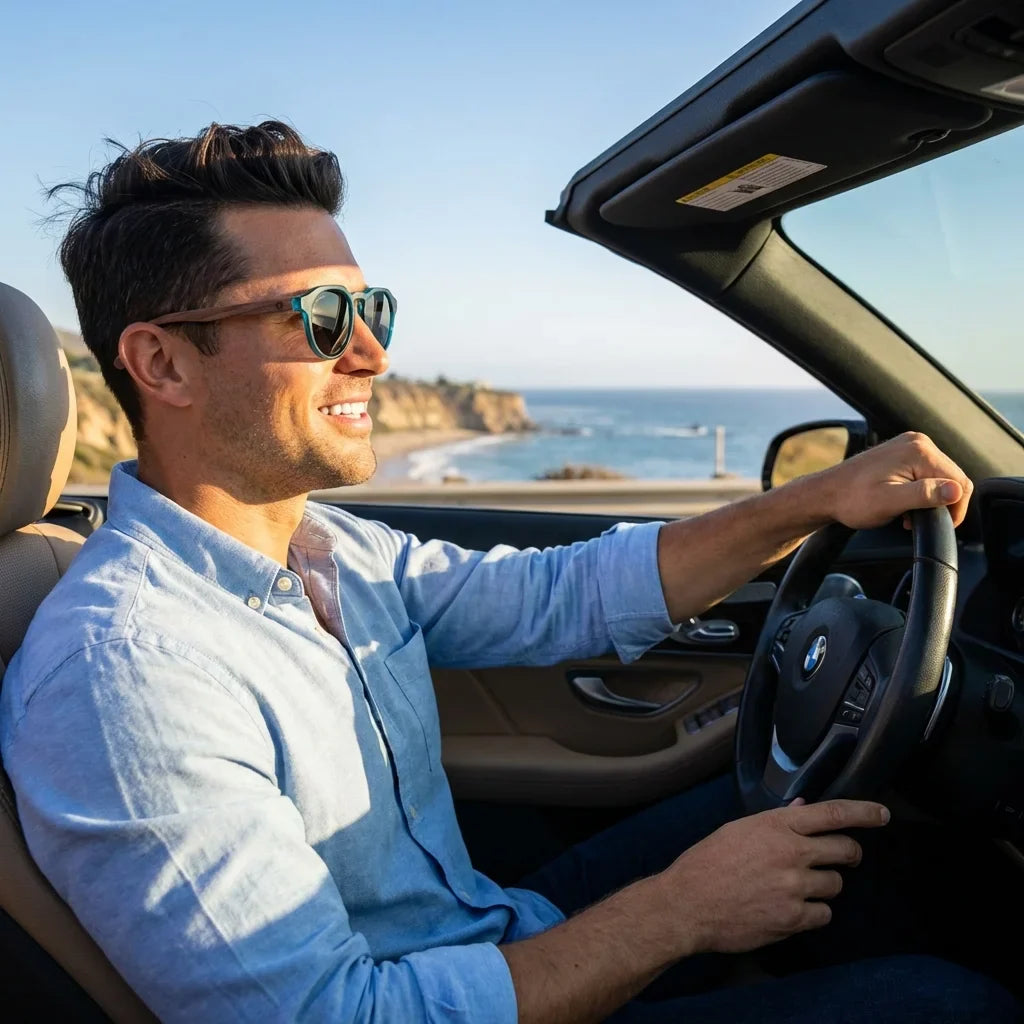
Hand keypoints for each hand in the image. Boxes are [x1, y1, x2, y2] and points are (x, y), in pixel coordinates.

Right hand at [659, 798, 889, 955]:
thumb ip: (776, 821)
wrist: (688, 903)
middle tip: (842, 858)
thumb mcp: (739, 830)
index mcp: (776, 825)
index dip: (864, 813)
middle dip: (849, 854)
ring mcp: (795, 886)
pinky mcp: (793, 917)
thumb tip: (804, 809)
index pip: (833, 814)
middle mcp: (791, 852)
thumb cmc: (708, 862)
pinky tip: (790, 908)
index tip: (882, 814)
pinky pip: (824, 914)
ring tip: (795, 887)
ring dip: (822, 885)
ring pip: (835, 884)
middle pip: (845, 849)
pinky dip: (813, 912)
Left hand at [816, 431, 972, 530]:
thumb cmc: (852, 500)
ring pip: (940, 478)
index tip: (937, 524)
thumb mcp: (890, 502)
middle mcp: (918, 442)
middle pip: (952, 478)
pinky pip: (927, 474)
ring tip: (907, 513)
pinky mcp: (903, 453)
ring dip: (930, 499)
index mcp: (919, 451)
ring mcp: (910, 446)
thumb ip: (924, 495)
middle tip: (915, 520)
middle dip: (940, 504)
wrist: (826, 494)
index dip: (955, 509)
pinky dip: (921, 492)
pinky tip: (904, 503)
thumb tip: (955, 490)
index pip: (960, 482)